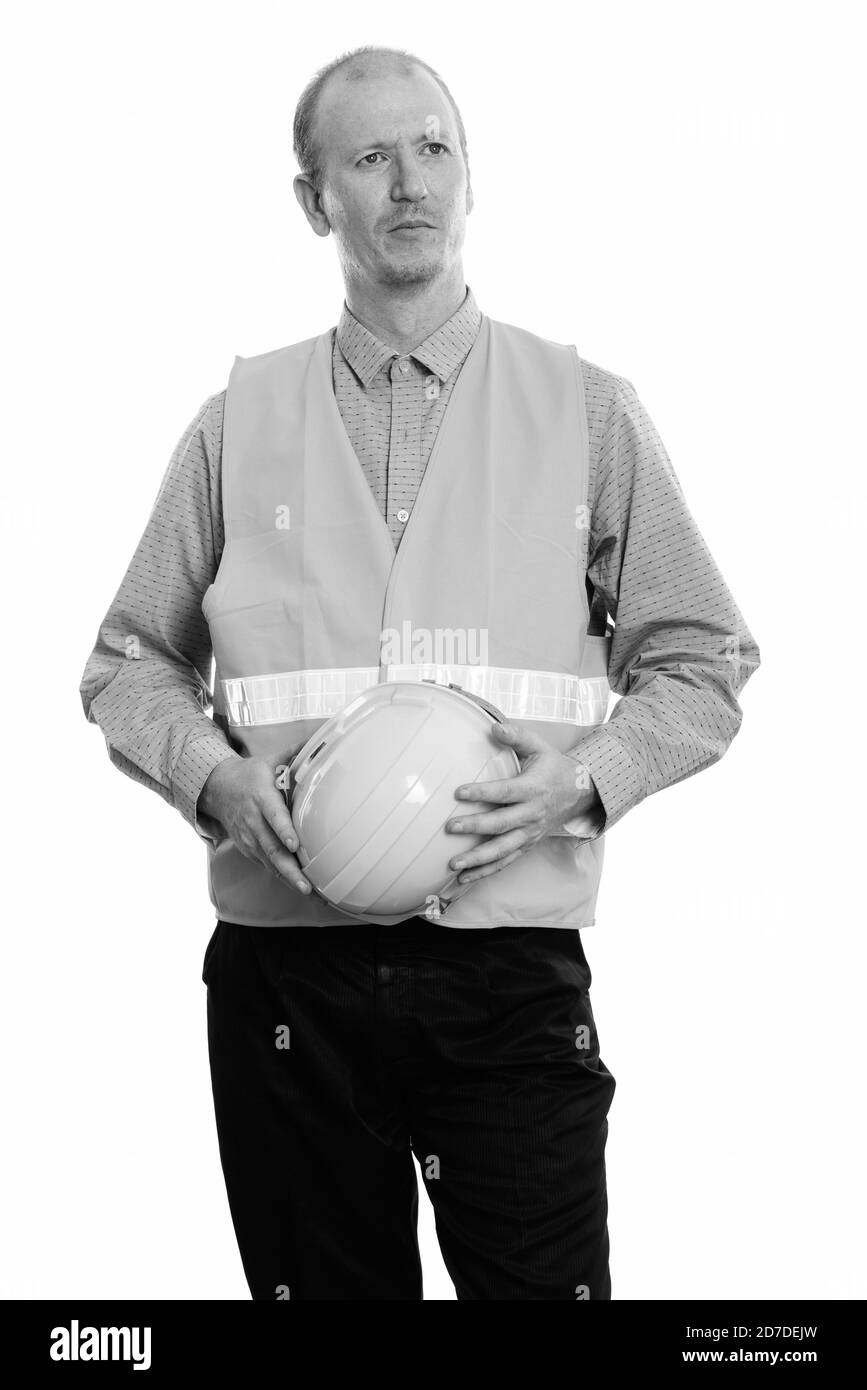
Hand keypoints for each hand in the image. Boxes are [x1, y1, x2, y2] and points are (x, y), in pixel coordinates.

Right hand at [198, 757, 311, 894]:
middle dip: (290, 869)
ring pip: (270, 863)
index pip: (273, 816)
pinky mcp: (250, 850)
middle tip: (307, 886)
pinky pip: (268, 867)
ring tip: (312, 895)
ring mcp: (250, 839)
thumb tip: (323, 737)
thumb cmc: (249, 774)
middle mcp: (253, 822)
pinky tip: (304, 890)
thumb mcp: (269, 759)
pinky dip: (284, 880)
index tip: (295, 843)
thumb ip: (296, 752)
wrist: (217, 790)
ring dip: (290, 880)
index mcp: (260, 798)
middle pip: (272, 849)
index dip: (283, 831)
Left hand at [444, 723, 601, 885]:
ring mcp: (530, 834)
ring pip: (503, 850)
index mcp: (533, 789)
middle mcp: (532, 815)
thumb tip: (493, 727)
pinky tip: (463, 879)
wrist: (578, 794)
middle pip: (502, 824)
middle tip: (450, 827)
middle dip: (476, 827)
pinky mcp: (526, 845)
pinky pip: (505, 862)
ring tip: (453, 864)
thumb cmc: (552, 767)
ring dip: (478, 859)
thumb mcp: (539, 747)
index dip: (483, 793)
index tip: (459, 792)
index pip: (506, 792)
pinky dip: (485, 872)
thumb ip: (517, 736)